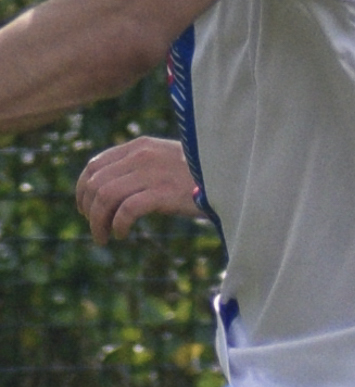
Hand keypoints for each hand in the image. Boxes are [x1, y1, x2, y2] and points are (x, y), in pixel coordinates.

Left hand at [75, 137, 205, 242]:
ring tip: (103, 237)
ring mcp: (151, 174)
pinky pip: (126, 209)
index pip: (95, 164)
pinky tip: (121, 234)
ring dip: (98, 221)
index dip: (83, 188)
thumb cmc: (206, 175)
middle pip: (96, 182)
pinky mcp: (163, 193)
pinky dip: (118, 224)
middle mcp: (140, 156)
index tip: (85, 208)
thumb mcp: (171, 162)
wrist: (236, 176)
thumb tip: (123, 190)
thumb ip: (146, 167)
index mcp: (139, 146)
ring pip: (105, 196)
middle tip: (95, 228)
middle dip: (88, 208)